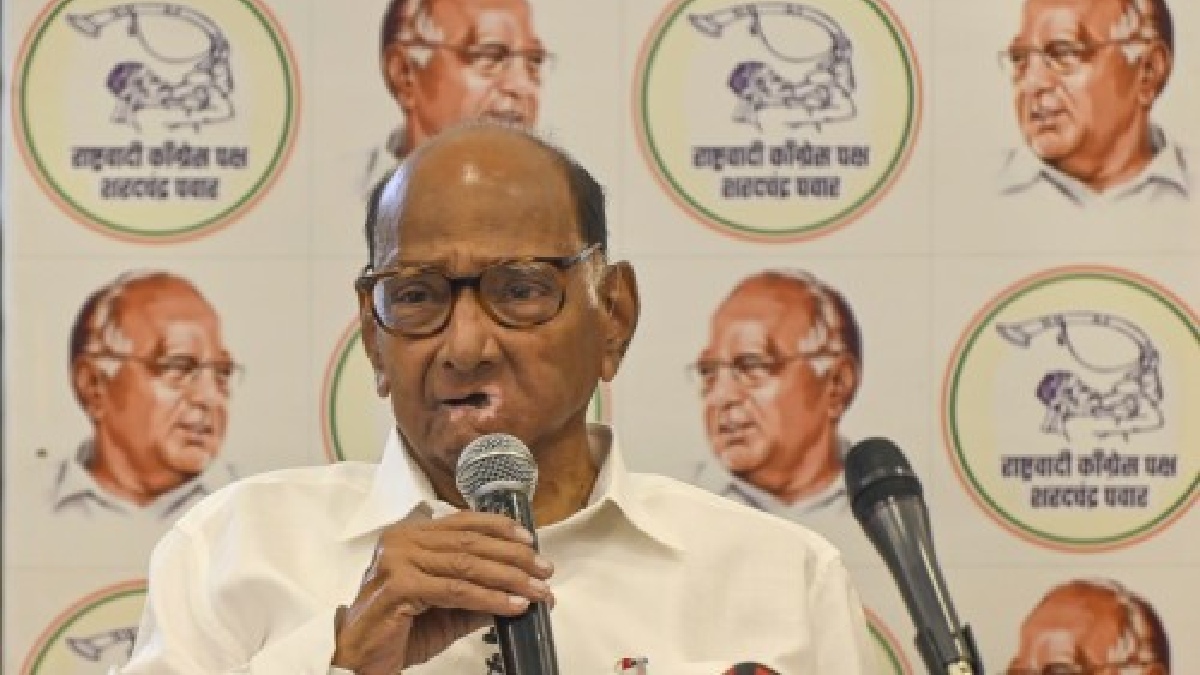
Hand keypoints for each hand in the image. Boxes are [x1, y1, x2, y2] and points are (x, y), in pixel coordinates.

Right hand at [331, 512, 553, 673]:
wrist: (359, 658)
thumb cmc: (398, 631)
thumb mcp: (446, 608)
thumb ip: (477, 593)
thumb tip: (521, 587)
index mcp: (410, 535)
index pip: (463, 522)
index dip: (500, 528)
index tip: (531, 542)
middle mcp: (402, 540)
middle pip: (470, 542)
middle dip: (514, 557)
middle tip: (544, 570)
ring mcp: (398, 561)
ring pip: (467, 564)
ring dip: (509, 578)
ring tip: (537, 590)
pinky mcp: (400, 586)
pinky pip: (456, 590)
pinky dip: (490, 598)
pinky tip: (512, 605)